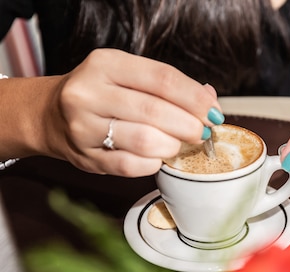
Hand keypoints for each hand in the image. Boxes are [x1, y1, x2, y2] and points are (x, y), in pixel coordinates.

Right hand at [48, 49, 222, 176]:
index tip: (213, 112)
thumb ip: (169, 87)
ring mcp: (83, 126)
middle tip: (201, 132)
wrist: (50, 115)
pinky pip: (130, 165)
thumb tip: (210, 100)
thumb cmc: (101, 95)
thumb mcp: (129, 76)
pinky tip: (156, 158)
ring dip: (171, 145)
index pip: (162, 78)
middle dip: (189, 125)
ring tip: (177, 144)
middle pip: (155, 110)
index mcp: (106, 64)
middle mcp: (89, 92)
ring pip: (144, 140)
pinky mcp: (85, 157)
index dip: (195, 98)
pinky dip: (152, 164)